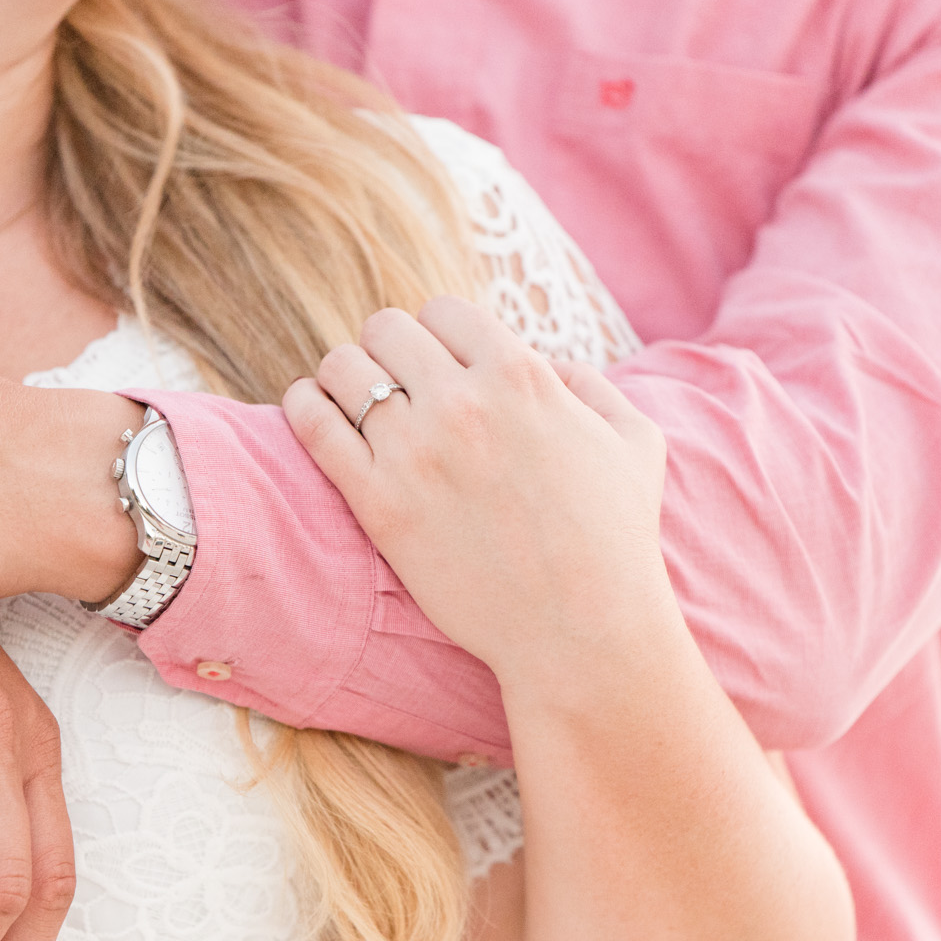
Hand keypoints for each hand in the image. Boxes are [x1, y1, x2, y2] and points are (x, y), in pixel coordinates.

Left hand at [284, 298, 669, 680]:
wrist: (581, 629)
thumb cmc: (616, 539)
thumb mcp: (634, 441)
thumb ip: (588, 384)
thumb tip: (543, 363)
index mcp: (520, 376)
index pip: (444, 311)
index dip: (439, 334)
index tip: (438, 364)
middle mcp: (462, 402)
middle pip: (386, 329)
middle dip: (389, 350)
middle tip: (394, 383)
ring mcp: (415, 452)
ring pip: (343, 368)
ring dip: (345, 376)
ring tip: (351, 398)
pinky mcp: (379, 503)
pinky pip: (315, 425)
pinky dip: (306, 406)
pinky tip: (313, 409)